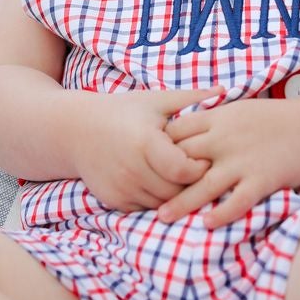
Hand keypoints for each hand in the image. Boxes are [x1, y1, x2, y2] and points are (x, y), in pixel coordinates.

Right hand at [73, 86, 212, 212]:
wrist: (74, 130)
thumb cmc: (122, 110)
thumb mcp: (155, 101)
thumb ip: (191, 98)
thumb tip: (224, 90)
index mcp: (145, 142)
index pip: (185, 170)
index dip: (200, 167)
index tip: (205, 157)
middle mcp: (131, 168)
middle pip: (176, 191)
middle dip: (192, 184)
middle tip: (201, 173)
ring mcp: (121, 187)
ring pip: (163, 204)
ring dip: (175, 195)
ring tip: (183, 180)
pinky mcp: (113, 200)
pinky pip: (145, 208)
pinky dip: (157, 201)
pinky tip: (161, 185)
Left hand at [159, 97, 299, 226]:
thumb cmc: (278, 120)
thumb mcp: (241, 110)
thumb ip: (214, 119)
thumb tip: (187, 128)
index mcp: (219, 118)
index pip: (176, 131)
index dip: (159, 147)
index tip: (147, 161)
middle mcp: (226, 139)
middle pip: (183, 158)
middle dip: (162, 176)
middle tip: (142, 193)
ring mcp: (243, 161)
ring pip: (203, 185)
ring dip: (181, 203)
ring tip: (162, 217)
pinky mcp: (262, 179)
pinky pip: (237, 200)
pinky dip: (222, 213)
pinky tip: (207, 224)